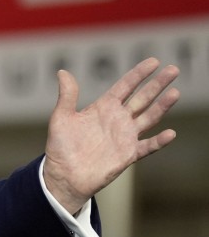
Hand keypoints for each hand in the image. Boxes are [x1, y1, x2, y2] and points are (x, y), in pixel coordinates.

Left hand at [43, 58, 179, 213]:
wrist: (63, 175)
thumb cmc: (61, 146)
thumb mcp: (61, 117)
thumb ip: (67, 96)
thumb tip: (62, 72)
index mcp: (104, 107)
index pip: (125, 86)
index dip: (139, 74)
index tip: (154, 61)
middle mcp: (118, 119)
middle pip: (142, 98)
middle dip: (158, 84)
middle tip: (174, 69)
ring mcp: (125, 136)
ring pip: (149, 118)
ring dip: (162, 106)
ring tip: (175, 92)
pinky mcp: (128, 155)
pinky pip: (147, 146)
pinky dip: (158, 141)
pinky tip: (170, 133)